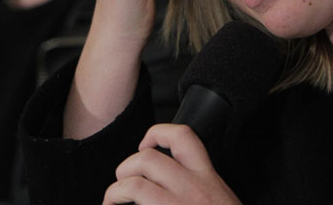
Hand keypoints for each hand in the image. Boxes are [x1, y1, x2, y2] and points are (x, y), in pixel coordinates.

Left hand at [103, 124, 240, 204]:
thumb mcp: (219, 200)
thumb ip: (198, 187)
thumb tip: (166, 181)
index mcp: (208, 180)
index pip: (183, 138)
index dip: (157, 133)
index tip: (144, 145)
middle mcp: (193, 190)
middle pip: (148, 158)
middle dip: (126, 167)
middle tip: (123, 181)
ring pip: (134, 183)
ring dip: (115, 191)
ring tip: (113, 200)